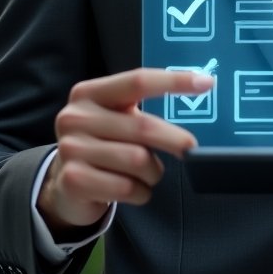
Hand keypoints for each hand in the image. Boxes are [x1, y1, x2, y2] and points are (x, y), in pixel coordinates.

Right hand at [38, 68, 214, 233]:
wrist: (65, 183)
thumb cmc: (103, 144)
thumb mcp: (115, 118)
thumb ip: (142, 110)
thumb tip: (195, 99)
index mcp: (89, 93)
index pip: (138, 81)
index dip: (174, 81)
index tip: (207, 83)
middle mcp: (75, 117)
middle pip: (142, 126)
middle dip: (173, 140)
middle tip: (191, 149)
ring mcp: (71, 149)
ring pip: (137, 160)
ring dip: (152, 172)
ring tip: (147, 174)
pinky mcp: (73, 180)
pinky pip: (126, 187)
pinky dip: (140, 192)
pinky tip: (134, 190)